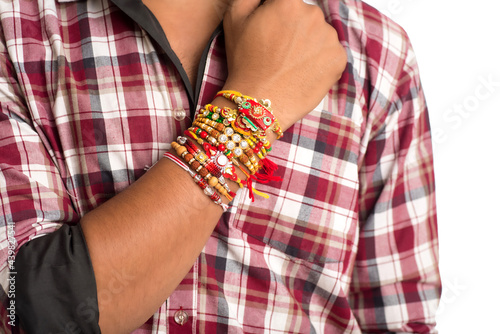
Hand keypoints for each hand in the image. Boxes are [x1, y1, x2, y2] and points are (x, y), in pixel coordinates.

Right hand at [222, 0, 346, 130]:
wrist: (260, 102)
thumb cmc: (245, 62)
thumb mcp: (235, 18)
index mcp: (289, 1)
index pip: (288, 2)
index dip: (277, 15)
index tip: (273, 31)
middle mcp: (313, 14)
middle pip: (305, 16)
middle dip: (294, 28)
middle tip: (279, 51)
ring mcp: (329, 37)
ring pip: (319, 34)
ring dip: (308, 44)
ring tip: (290, 64)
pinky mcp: (338, 59)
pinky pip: (330, 53)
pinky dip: (320, 61)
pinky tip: (303, 72)